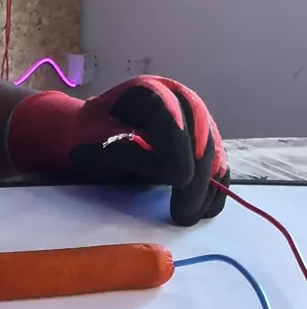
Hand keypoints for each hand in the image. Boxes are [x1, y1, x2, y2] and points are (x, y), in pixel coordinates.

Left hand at [7, 75, 229, 225]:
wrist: (91, 137)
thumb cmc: (89, 141)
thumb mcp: (95, 144)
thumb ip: (123, 151)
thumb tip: (161, 165)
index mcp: (146, 92)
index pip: (170, 116)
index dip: (178, 148)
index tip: (179, 180)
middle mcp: (177, 97)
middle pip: (200, 134)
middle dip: (197, 177)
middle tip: (182, 214)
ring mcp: (194, 117)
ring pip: (214, 150)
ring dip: (208, 187)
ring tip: (188, 216)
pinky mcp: (203, 139)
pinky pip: (219, 163)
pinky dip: (216, 187)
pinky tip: (205, 210)